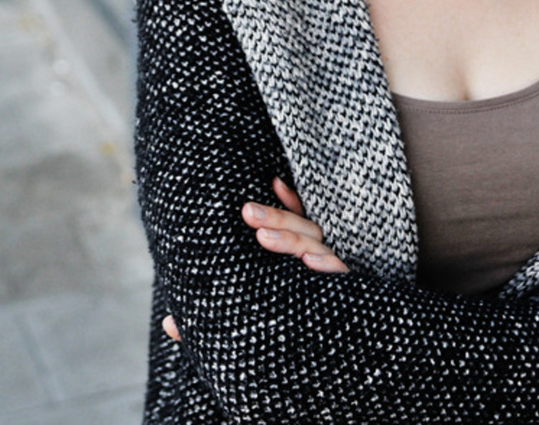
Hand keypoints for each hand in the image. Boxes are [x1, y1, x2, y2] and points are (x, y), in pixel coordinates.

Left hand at [162, 177, 347, 341]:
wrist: (321, 379)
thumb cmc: (283, 342)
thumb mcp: (243, 325)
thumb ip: (212, 320)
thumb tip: (169, 323)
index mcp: (298, 262)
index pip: (296, 223)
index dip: (286, 202)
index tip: (271, 181)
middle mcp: (317, 264)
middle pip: (301, 229)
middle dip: (276, 217)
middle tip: (246, 211)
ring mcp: (332, 279)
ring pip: (315, 246)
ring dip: (290, 239)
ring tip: (262, 236)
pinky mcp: (346, 298)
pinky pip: (339, 276)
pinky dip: (327, 265)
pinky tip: (309, 263)